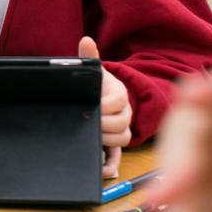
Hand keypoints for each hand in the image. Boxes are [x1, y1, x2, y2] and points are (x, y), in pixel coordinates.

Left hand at [78, 37, 132, 177]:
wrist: (101, 97)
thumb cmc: (96, 85)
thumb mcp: (93, 72)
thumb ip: (89, 57)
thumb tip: (86, 40)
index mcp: (120, 95)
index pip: (118, 101)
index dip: (105, 104)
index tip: (93, 104)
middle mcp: (125, 114)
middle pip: (121, 123)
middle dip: (103, 124)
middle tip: (87, 123)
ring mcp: (122, 129)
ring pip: (122, 139)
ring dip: (106, 140)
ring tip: (89, 136)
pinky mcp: (115, 144)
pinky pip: (118, 157)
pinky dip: (110, 164)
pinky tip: (100, 171)